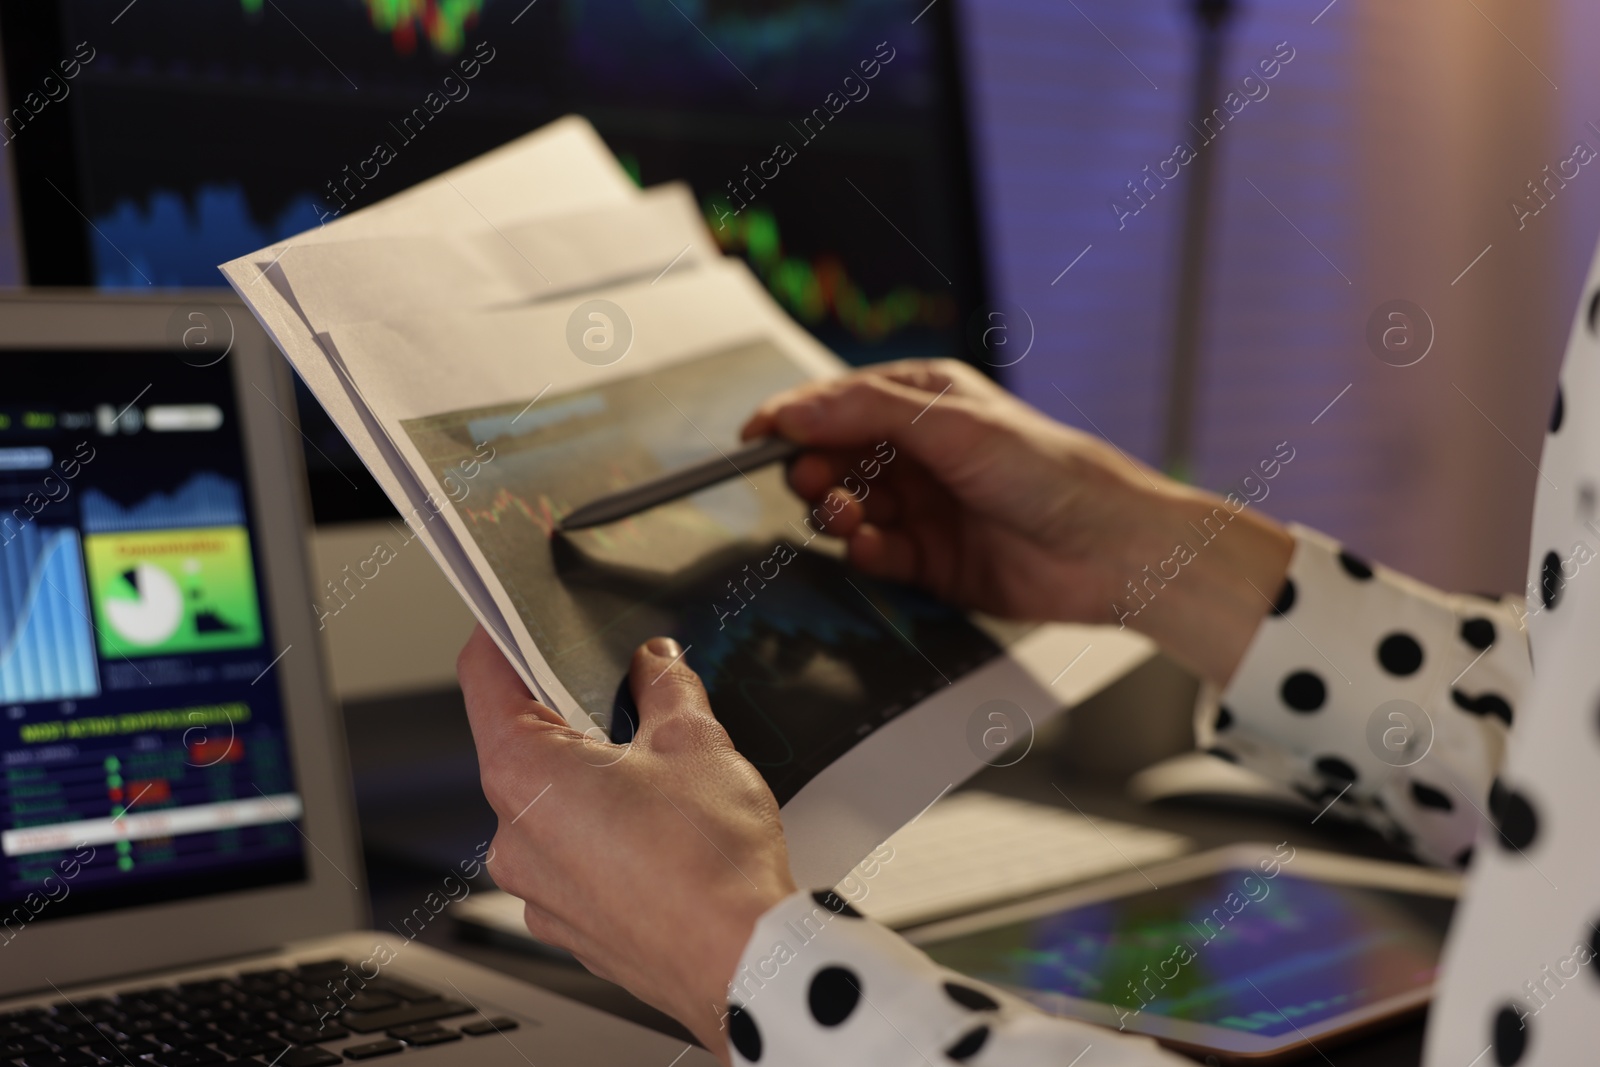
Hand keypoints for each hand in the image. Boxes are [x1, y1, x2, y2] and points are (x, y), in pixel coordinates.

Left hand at [458, 628, 795, 1061]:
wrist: (745, 964)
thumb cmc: (711, 866)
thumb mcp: (695, 740)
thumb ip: (664, 686)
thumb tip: (654, 664)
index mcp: (524, 775)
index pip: (484, 676)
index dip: (504, 633)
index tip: (522, 616)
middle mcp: (512, 835)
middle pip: (522, 740)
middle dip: (575, 710)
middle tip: (631, 692)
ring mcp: (536, 887)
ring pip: (551, 801)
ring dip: (593, 776)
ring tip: (661, 773)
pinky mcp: (569, 922)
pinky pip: (572, 854)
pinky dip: (604, 830)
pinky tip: (661, 828)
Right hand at [742, 359, 1294, 686]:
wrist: (1107, 549)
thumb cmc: (1049, 471)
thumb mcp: (951, 426)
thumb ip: (865, 414)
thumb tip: (792, 410)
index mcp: (922, 402)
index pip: (835, 403)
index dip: (791, 419)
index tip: (754, 438)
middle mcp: (917, 452)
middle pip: (832, 458)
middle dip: (815, 471)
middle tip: (819, 484)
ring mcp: (921, 506)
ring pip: (847, 508)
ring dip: (837, 513)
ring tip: (852, 517)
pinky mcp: (928, 560)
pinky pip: (873, 555)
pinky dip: (864, 552)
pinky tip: (871, 549)